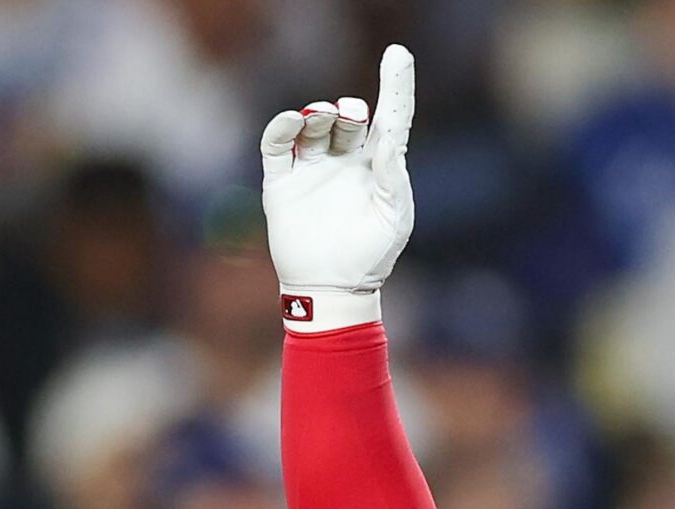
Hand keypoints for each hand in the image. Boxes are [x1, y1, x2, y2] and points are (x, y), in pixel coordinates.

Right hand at [261, 44, 415, 331]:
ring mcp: (313, 168)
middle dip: (349, 109)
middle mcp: (346, 161)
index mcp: (379, 167)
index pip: (390, 118)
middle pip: (348, 118)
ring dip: (319, 113)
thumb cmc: (372, 255)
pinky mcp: (283, 181)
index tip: (397, 55)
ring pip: (313, 125)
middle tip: (350, 114)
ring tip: (323, 117)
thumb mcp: (394, 218)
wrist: (333, 287)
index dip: (395, 86)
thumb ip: (394, 178)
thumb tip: (390, 142)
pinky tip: (292, 122)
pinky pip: (277, 144)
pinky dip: (282, 127)